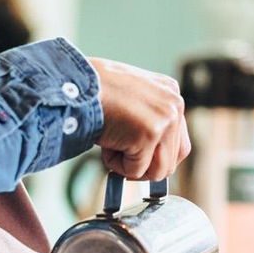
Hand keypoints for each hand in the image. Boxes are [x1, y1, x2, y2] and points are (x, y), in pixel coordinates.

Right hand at [86, 57, 190, 181]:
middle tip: (121, 157)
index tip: (138, 159)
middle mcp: (173, 105)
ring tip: (111, 146)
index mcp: (170, 93)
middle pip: (172, 160)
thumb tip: (148, 153)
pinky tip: (105, 144)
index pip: (178, 142)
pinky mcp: (149, 134)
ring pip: (158, 171)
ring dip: (131, 167)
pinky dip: (116, 166)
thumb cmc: (94, 89)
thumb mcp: (131, 97)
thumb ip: (147, 119)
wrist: (75, 82)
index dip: (156, 157)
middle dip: (144, 166)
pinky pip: (136, 170)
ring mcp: (164, 120)